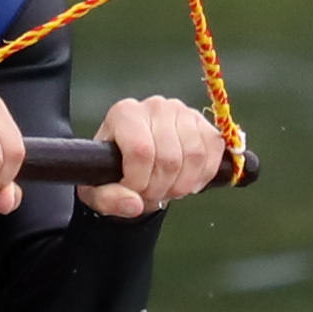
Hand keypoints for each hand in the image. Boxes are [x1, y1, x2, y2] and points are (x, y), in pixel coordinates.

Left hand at [79, 96, 230, 219]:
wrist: (135, 163)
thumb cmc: (114, 173)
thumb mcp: (98, 191)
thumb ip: (108, 199)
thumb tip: (134, 205)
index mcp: (124, 114)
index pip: (141, 151)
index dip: (139, 182)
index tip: (133, 192)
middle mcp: (154, 106)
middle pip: (169, 157)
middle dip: (161, 188)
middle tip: (151, 195)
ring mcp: (182, 112)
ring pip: (194, 155)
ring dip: (183, 184)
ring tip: (168, 188)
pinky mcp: (203, 123)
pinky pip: (214, 151)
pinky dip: (203, 174)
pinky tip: (187, 181)